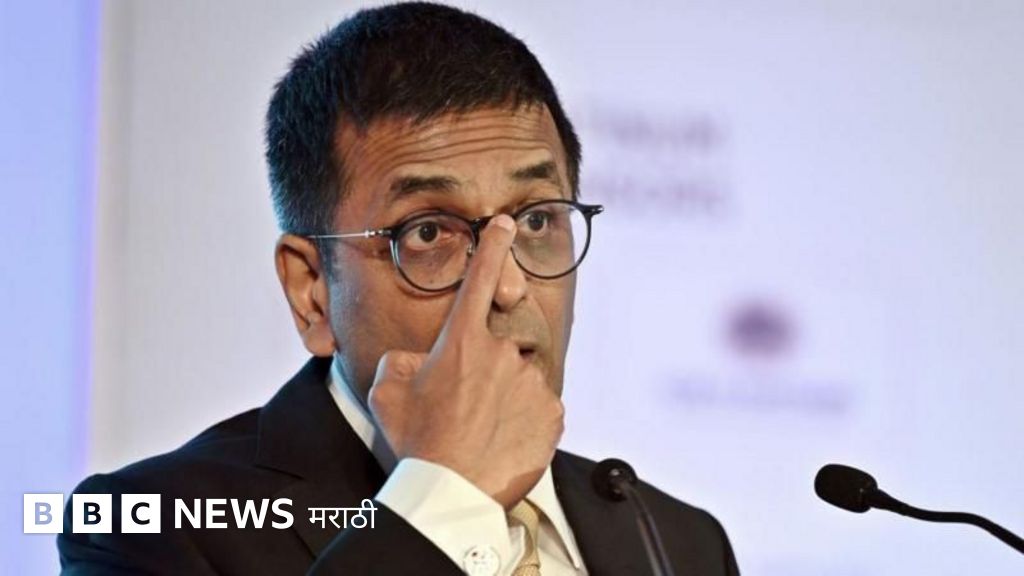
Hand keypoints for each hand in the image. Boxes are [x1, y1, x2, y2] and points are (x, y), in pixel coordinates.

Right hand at [367, 214, 563, 508]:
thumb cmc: (416, 440)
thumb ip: (405, 358)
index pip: (481, 279)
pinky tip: (500, 441)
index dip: (494, 246)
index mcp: (463, 340)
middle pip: (498, 346)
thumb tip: (423, 357)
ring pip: (518, 379)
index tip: (506, 224)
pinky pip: (538, 408)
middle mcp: (503, 352)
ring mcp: (532, 382)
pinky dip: (522, 421)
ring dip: (502, 397)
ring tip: (480, 430)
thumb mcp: (388, 389)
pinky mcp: (553, 414)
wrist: (452, 491)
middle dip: (483, 370)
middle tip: (463, 407)